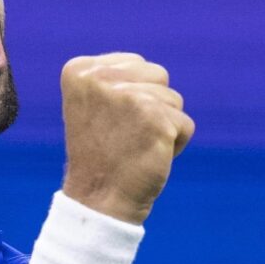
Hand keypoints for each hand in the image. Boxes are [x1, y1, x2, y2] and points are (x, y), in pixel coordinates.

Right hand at [60, 53, 194, 224]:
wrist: (97, 199)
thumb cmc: (100, 154)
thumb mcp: (94, 104)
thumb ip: (115, 78)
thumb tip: (151, 71)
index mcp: (79, 70)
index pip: (135, 64)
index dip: (131, 95)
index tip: (109, 121)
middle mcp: (100, 78)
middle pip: (157, 75)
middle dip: (152, 105)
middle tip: (125, 135)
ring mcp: (128, 97)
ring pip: (174, 98)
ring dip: (163, 124)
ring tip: (135, 146)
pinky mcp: (155, 118)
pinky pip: (185, 124)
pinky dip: (175, 144)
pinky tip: (149, 156)